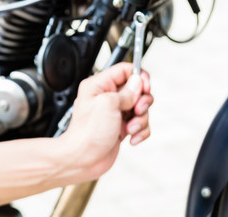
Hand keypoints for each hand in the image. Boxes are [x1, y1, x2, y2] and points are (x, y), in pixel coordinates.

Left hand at [59, 62, 152, 178]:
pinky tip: (132, 138)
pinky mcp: (121, 127)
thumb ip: (126, 92)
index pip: (125, 70)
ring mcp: (114, 113)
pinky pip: (140, 124)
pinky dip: (140, 132)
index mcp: (99, 85)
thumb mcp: (108, 104)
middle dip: (142, 102)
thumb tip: (138, 82)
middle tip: (136, 111)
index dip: (139, 77)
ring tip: (130, 129)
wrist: (82, 159)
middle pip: (137, 89)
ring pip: (141, 108)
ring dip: (141, 120)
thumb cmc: (87, 132)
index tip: (145, 88)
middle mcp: (107, 97)